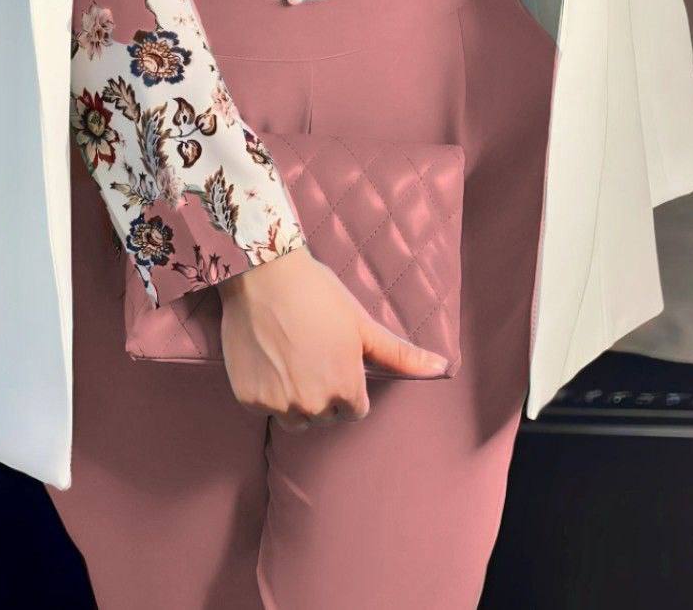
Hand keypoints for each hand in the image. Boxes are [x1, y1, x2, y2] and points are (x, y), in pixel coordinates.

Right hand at [217, 245, 447, 431]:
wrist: (265, 275)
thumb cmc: (319, 295)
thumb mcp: (363, 325)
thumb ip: (401, 355)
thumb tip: (443, 368)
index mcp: (345, 390)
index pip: (354, 410)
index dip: (347, 384)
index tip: (335, 358)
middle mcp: (312, 405)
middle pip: (324, 415)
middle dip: (322, 391)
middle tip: (311, 352)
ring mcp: (278, 404)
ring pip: (294, 417)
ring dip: (294, 397)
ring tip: (290, 358)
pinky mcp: (248, 399)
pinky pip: (263, 406)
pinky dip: (265, 389)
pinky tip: (267, 356)